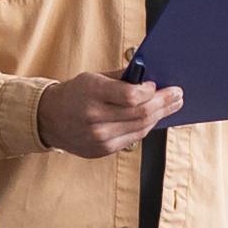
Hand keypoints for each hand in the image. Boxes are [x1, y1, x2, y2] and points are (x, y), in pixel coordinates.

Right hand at [36, 69, 181, 157]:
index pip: (132, 96)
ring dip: (160, 115)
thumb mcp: (93, 78)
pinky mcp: (103, 150)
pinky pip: (133, 138)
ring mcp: (99, 137)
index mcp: (92, 93)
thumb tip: (150, 77)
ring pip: (141, 127)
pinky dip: (146, 126)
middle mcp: (95, 118)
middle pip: (141, 113)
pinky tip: (154, 118)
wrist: (50, 119)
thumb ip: (120, 78)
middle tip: (177, 94)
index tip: (157, 85)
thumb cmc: (75, 94)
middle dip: (163, 103)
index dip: (150, 92)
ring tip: (173, 105)